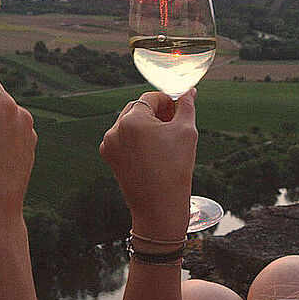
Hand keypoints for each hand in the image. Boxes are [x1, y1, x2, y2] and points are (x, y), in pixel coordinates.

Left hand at [99, 89, 197, 241]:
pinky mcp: (109, 157)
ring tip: (165, 140)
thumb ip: (186, 106)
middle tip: (174, 124)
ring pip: (130, 124)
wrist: (159, 208)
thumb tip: (188, 92)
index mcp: (132, 120)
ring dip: (146, 126)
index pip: (151, 97)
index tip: (180, 109)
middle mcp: (115, 129)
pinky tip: (152, 153)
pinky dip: (136, 140)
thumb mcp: (187, 132)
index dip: (168, 101)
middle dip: (157, 113)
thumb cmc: (175, 170)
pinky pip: (123, 140)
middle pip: (138, 108)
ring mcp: (109, 144)